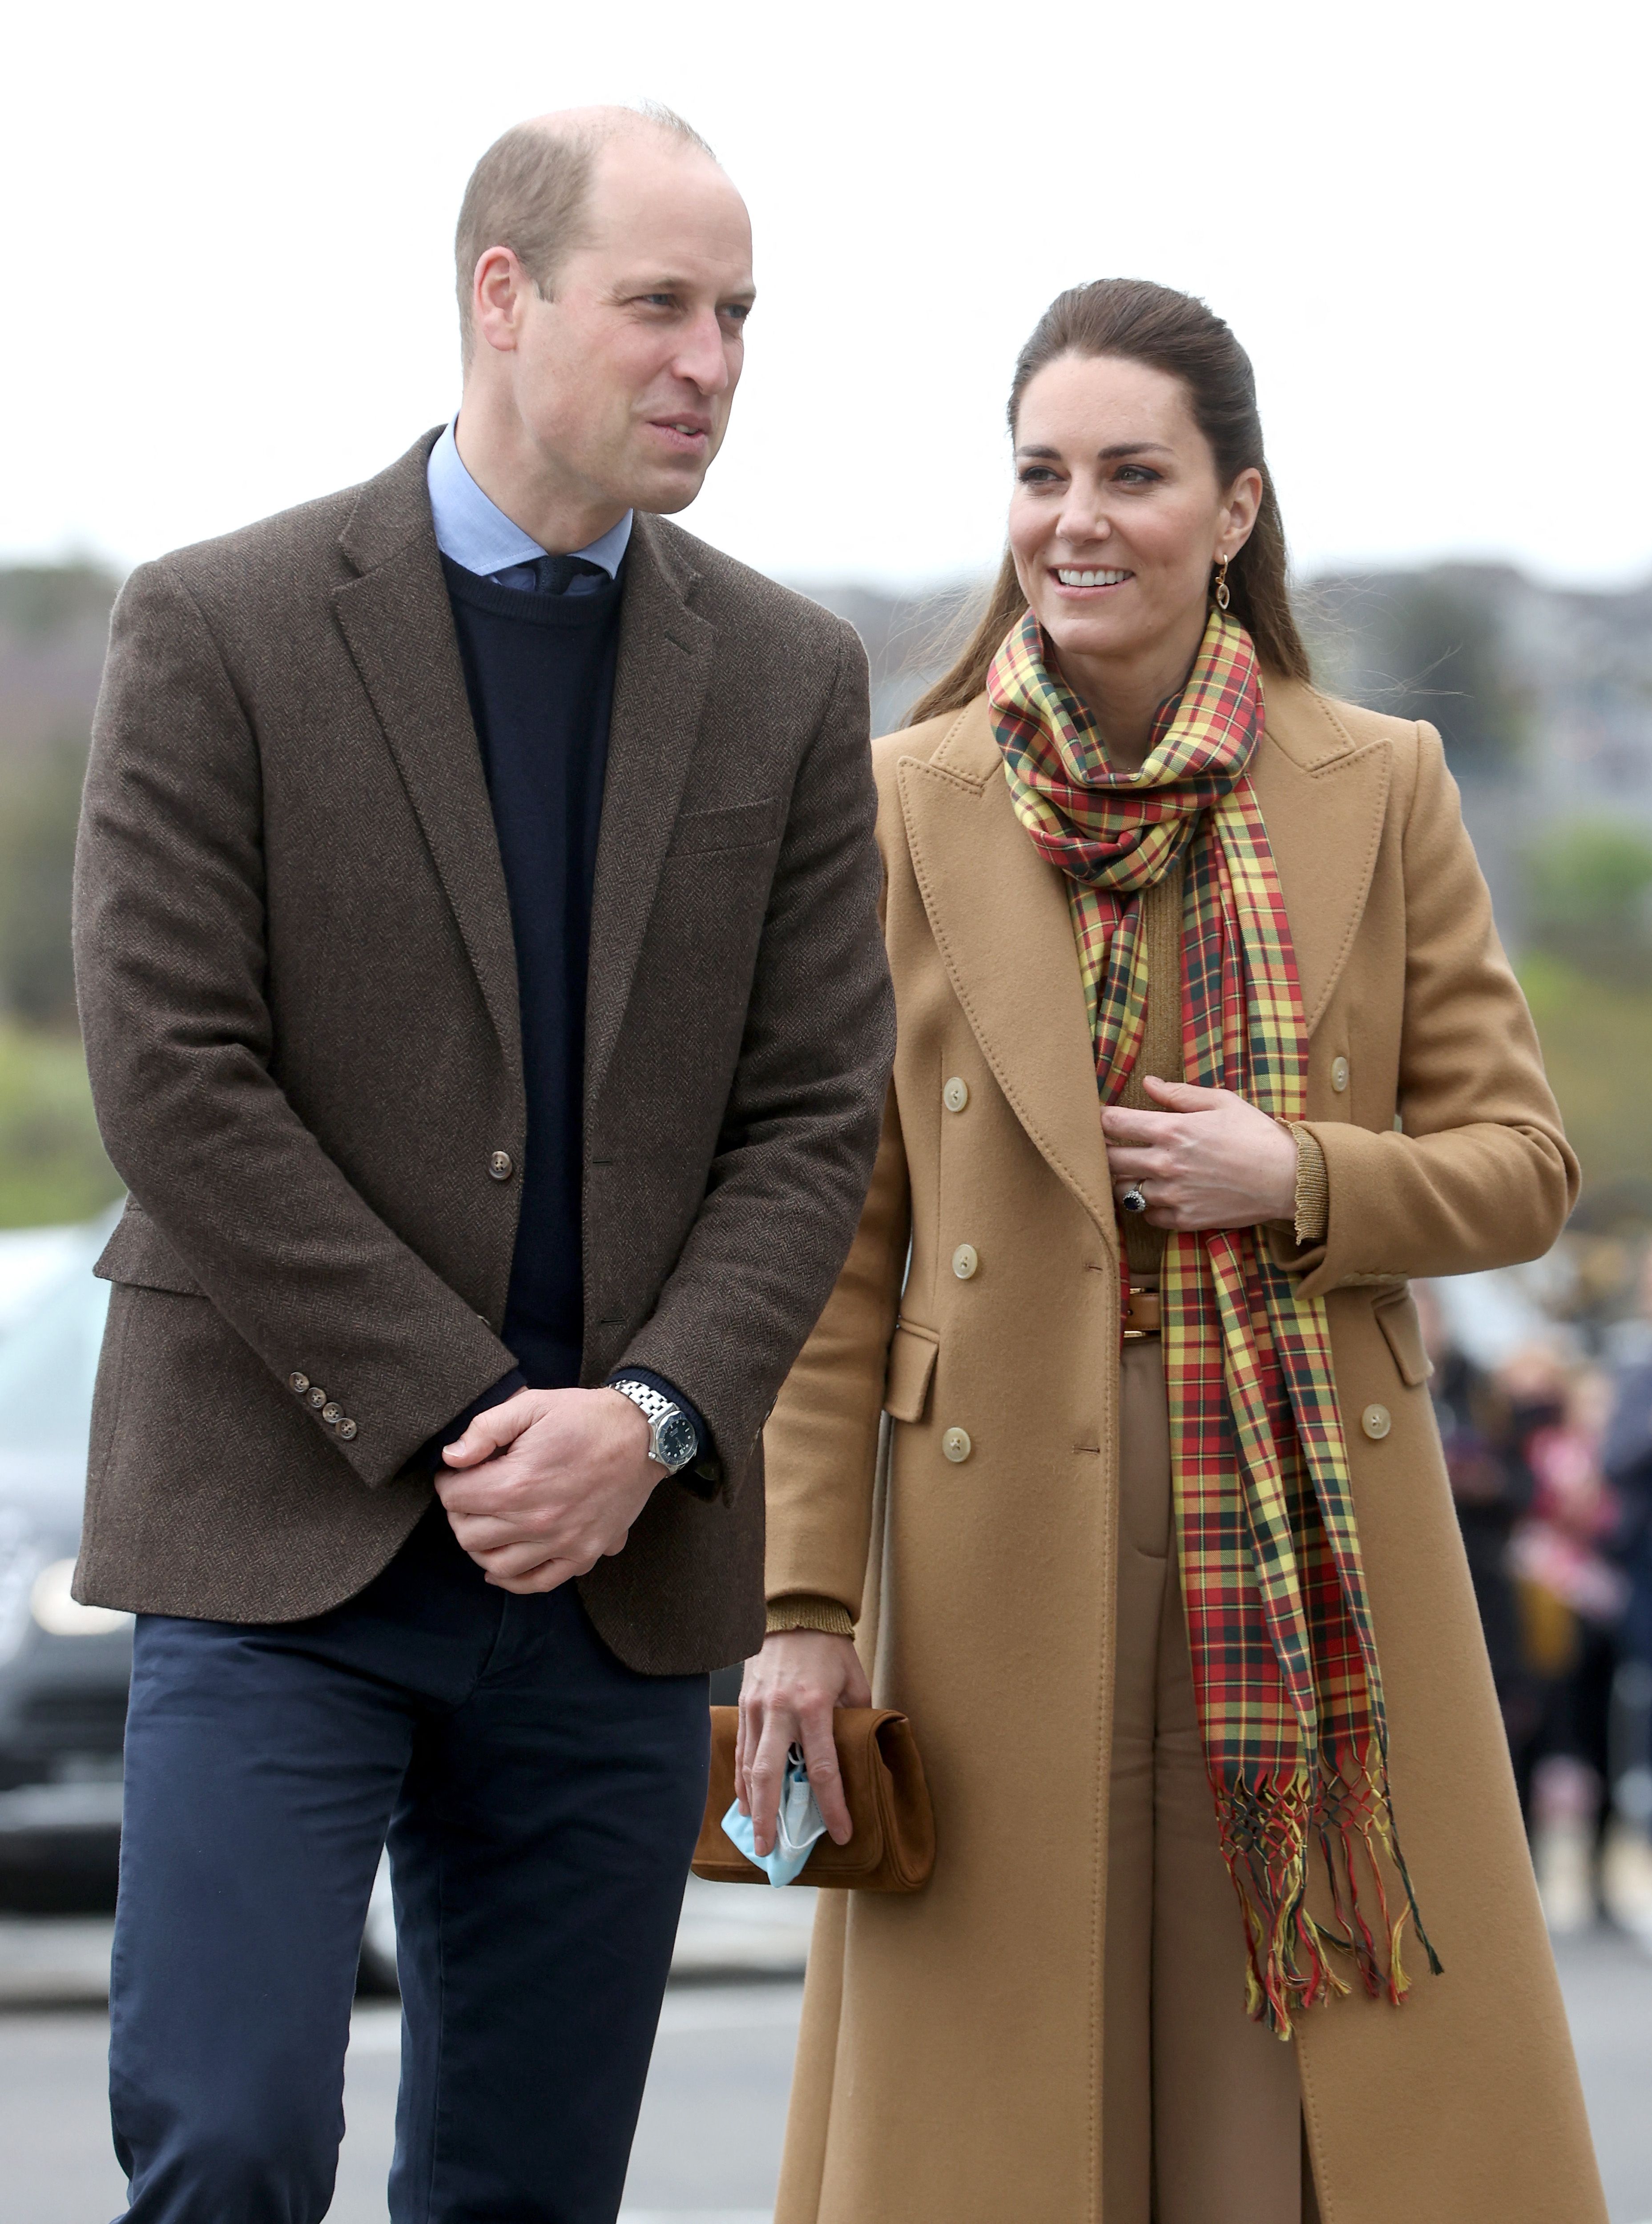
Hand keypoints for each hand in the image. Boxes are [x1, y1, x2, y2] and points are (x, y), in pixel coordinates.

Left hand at [435, 1386, 659, 1593]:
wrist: (643, 1436)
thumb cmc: (586, 1418)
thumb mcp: (533, 1404)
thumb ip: (486, 1429)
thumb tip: (452, 1457)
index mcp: (518, 1482)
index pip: (455, 1498)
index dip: (449, 1481)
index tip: (457, 1472)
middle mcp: (537, 1520)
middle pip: (468, 1534)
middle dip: (460, 1513)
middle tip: (469, 1494)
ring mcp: (562, 1543)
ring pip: (494, 1564)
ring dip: (480, 1546)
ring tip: (484, 1523)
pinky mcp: (582, 1555)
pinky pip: (536, 1582)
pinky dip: (510, 1580)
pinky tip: (498, 1566)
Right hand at [736, 1630, 871, 1856]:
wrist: (795, 1612)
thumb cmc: (829, 1648)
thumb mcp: (854, 1681)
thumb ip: (857, 1718)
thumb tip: (862, 1750)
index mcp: (813, 1707)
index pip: (822, 1769)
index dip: (833, 1806)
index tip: (840, 1833)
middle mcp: (781, 1711)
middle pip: (771, 1775)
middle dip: (770, 1817)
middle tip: (770, 1849)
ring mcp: (757, 1708)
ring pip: (750, 1765)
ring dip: (752, 1803)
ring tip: (755, 1833)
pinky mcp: (744, 1703)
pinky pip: (742, 1748)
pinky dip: (742, 1777)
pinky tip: (745, 1799)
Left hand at [1102, 1075, 1297, 1230]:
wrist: (1288, 1178)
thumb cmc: (1256, 1135)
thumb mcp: (1221, 1102)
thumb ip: (1179, 1094)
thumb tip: (1148, 1083)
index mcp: (1171, 1130)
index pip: (1114, 1123)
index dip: (1102, 1119)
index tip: (1102, 1119)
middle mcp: (1165, 1164)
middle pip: (1110, 1160)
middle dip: (1105, 1151)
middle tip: (1111, 1147)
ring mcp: (1173, 1195)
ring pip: (1124, 1191)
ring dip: (1123, 1180)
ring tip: (1134, 1172)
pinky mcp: (1184, 1219)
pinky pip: (1148, 1216)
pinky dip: (1148, 1206)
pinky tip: (1159, 1195)